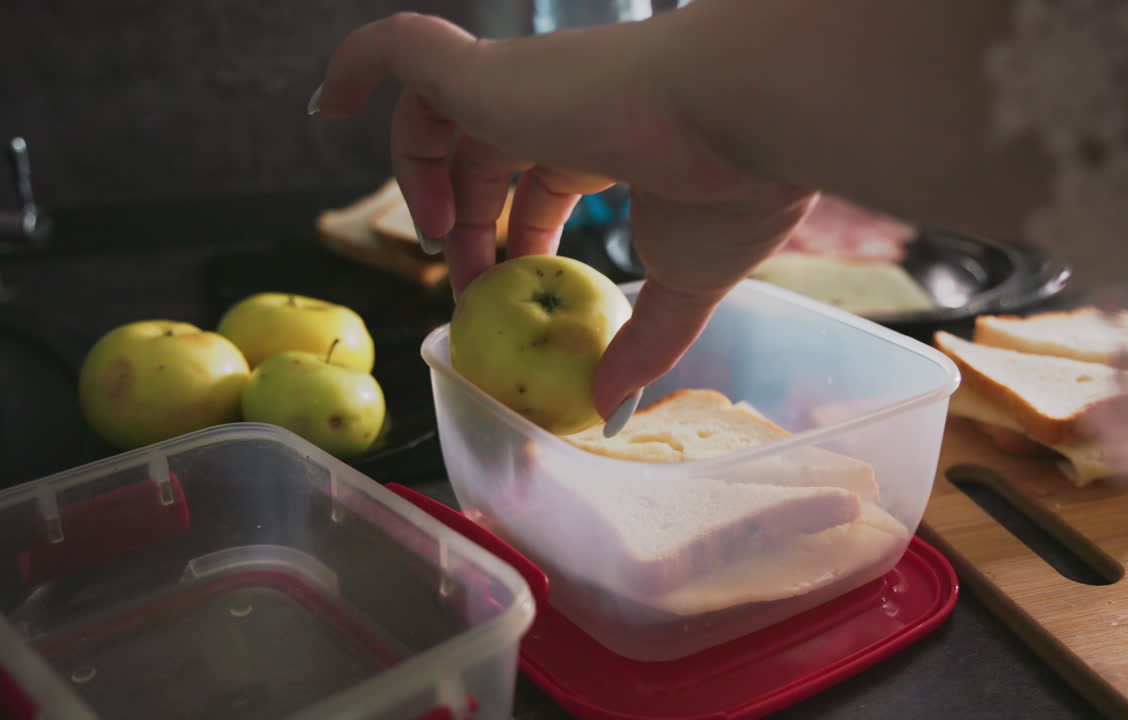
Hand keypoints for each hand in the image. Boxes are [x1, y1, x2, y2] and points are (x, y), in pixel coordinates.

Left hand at [310, 11, 815, 420]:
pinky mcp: (485, 70)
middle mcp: (560, 105)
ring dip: (423, 173)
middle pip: (486, 158)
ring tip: (436, 237)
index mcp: (608, 142)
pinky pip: (400, 49)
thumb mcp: (687, 286)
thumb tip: (613, 406)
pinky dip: (355, 63)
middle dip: (468, 224)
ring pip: (441, 109)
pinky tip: (323, 103)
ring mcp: (520, 83)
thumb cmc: (731, 191)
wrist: (741, 114)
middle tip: (464, 286)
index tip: (507, 289)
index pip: (543, 179)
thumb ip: (646, 342)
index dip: (517, 235)